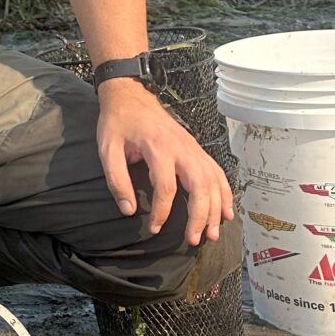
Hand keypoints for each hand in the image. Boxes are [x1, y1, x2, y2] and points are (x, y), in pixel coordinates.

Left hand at [96, 82, 234, 245]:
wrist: (131, 96)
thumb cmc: (118, 123)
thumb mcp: (108, 150)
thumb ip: (117, 180)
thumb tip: (128, 210)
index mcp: (158, 147)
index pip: (166, 187)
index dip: (162, 212)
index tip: (154, 228)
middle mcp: (182, 148)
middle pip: (199, 186)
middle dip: (199, 216)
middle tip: (193, 240)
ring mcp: (193, 148)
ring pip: (213, 181)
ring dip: (216, 209)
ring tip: (212, 233)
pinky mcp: (197, 149)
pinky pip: (216, 172)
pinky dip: (224, 193)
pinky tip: (226, 211)